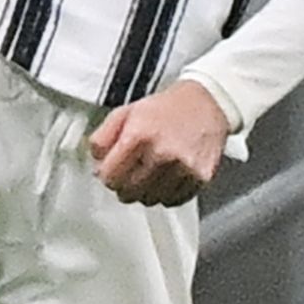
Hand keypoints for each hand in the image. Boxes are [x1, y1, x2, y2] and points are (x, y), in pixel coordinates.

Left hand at [88, 80, 230, 206]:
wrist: (207, 102)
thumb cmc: (167, 108)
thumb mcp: (126, 112)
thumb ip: (103, 137)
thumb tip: (96, 164)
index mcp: (140, 135)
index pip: (110, 176)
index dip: (107, 176)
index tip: (111, 173)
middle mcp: (162, 153)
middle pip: (129, 192)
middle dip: (124, 186)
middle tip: (129, 175)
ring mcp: (183, 167)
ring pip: (150, 200)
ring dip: (145, 192)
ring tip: (150, 174)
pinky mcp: (200, 177)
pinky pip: (173, 201)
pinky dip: (166, 194)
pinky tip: (166, 178)